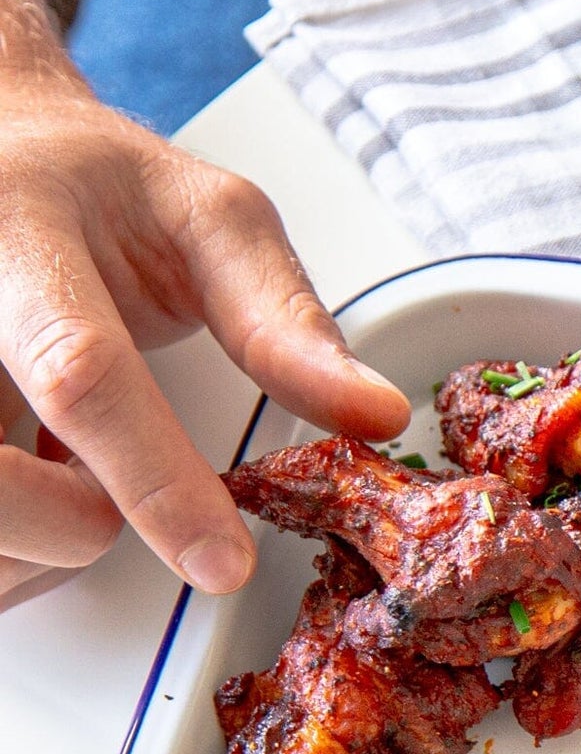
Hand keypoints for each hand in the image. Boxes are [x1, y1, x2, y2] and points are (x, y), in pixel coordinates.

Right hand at [0, 61, 410, 603]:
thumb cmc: (96, 192)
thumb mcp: (207, 221)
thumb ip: (283, 319)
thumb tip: (372, 413)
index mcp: (15, 235)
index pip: (79, 373)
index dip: (157, 483)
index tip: (222, 561)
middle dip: (70, 529)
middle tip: (109, 497)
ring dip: (33, 546)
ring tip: (69, 481)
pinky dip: (11, 548)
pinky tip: (34, 496)